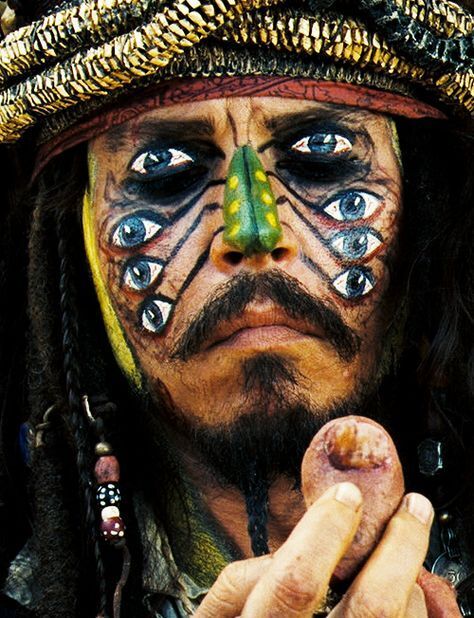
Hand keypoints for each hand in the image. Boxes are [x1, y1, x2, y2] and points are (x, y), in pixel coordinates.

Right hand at [194, 483, 433, 617]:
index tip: (346, 496)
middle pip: (373, 606)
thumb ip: (242, 583)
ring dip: (407, 580)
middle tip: (413, 508)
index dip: (325, 530)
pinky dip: (412, 607)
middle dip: (400, 546)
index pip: (296, 582)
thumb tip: (294, 544)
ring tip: (400, 557)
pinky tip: (403, 592)